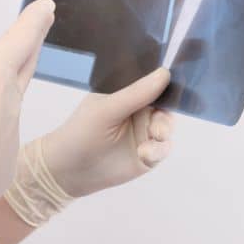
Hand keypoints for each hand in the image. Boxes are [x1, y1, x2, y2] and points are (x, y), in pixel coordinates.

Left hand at [2, 66, 175, 228]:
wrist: (68, 171)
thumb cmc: (81, 133)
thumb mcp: (107, 110)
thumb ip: (136, 94)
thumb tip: (164, 73)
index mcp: (127, 94)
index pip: (152, 83)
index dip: (164, 83)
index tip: (174, 85)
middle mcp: (138, 111)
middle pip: (165, 107)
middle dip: (165, 115)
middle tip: (159, 124)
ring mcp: (144, 133)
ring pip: (167, 128)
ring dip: (163, 132)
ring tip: (154, 137)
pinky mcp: (148, 155)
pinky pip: (163, 149)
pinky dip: (158, 150)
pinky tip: (145, 154)